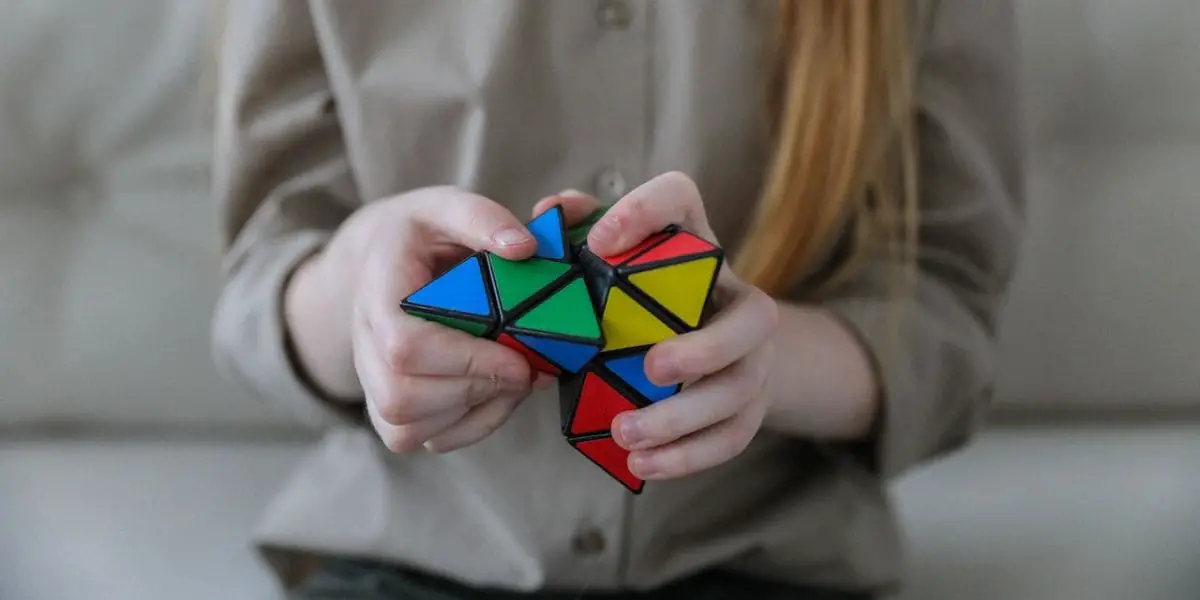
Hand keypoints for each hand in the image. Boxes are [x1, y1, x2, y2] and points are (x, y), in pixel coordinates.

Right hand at [293, 186, 550, 452]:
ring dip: (477, 411)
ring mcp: (372, 381)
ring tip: (514, 378)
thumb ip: (483, 219)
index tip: (518, 357)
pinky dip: (471, 427)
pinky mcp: (390, 410)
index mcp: (377, 292)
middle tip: (526, 369)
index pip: (404, 346)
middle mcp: (364, 342)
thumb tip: (523, 248)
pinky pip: (424, 439)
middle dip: (476, 389)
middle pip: (403, 397)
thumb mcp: (447, 207)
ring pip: (409, 427)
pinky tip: (496, 395)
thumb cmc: (423, 235)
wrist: (385, 261)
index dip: (466, 361)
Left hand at [568, 172, 779, 479]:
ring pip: (739, 387)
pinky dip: (688, 455)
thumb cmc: (641, 301)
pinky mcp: (750, 405)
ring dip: (683, 416)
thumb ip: (578, 236)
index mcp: (693, 243)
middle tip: (652, 369)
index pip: (680, 197)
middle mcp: (736, 295)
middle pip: (753, 317)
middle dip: (705, 347)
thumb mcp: (611, 267)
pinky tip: (643, 464)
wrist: (707, 350)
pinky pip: (733, 435)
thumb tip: (548, 211)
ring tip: (626, 434)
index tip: (600, 242)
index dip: (645, 211)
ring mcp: (752, 355)